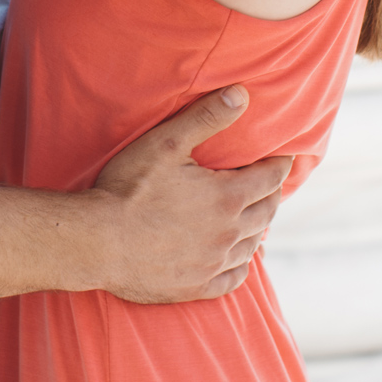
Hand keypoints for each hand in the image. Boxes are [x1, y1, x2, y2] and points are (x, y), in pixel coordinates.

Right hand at [88, 85, 291, 303]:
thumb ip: (206, 117)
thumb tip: (242, 94)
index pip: (270, 178)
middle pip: (267, 211)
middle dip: (271, 193)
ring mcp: (214, 263)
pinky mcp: (197, 287)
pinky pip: (234, 278)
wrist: (98, 242)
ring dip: (258, 227)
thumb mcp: (166, 143)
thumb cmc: (129, 188)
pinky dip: (242, 265)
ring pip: (253, 245)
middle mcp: (229, 233)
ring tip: (256, 216)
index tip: (283, 156)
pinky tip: (238, 258)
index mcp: (228, 196)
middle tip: (269, 183)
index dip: (279, 164)